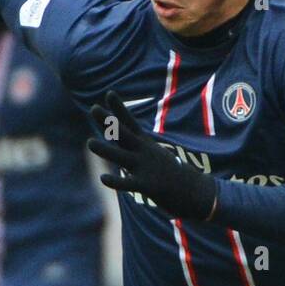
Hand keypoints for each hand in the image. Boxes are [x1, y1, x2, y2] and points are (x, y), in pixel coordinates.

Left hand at [87, 91, 216, 222]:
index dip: (119, 109)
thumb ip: (135, 148)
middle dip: (109, 122)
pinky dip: (117, 181)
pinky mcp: (148, 186)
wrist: (195, 191)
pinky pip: (129, 184)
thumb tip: (123, 141)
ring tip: (89, 143)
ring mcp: (146, 168)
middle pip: (123, 135)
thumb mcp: (153, 156)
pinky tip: (103, 178)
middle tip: (94, 109)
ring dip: (106, 150)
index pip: (130, 123)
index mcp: (145, 145)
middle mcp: (144, 153)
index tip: (109, 93)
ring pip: (122, 157)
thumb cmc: (171, 173)